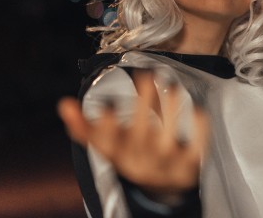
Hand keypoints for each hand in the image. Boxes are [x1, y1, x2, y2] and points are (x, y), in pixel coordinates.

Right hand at [57, 69, 208, 196]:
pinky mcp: (189, 164)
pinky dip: (199, 127)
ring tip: (171, 84)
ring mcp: (166, 163)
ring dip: (171, 109)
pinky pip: (197, 145)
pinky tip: (196, 108)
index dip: (107, 123)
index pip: (108, 141)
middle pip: (140, 134)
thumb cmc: (130, 155)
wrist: (161, 187)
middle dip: (143, 103)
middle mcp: (141, 159)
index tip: (109, 102)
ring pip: (169, 137)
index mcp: (119, 154)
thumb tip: (64, 104)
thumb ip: (83, 127)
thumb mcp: (106, 145)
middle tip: (147, 75)